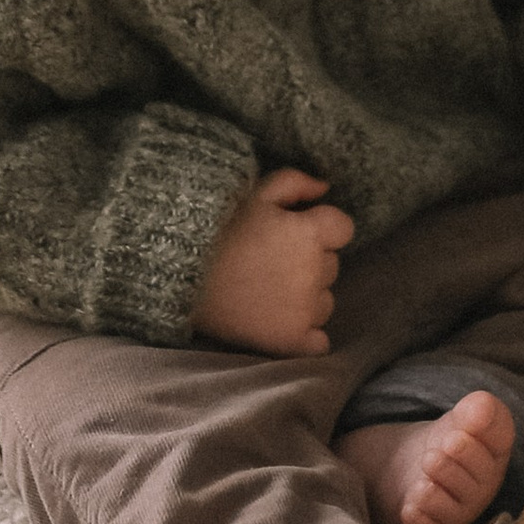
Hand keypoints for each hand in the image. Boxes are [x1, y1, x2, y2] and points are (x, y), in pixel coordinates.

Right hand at [193, 166, 354, 354]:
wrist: (181, 275)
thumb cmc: (219, 229)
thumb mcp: (256, 193)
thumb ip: (296, 182)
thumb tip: (325, 188)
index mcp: (310, 235)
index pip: (343, 229)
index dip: (321, 229)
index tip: (296, 233)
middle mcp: (314, 273)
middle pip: (331, 266)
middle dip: (310, 262)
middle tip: (272, 261)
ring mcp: (304, 311)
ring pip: (324, 302)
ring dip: (307, 298)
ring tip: (268, 290)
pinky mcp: (291, 341)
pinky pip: (319, 341)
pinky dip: (306, 335)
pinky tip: (280, 321)